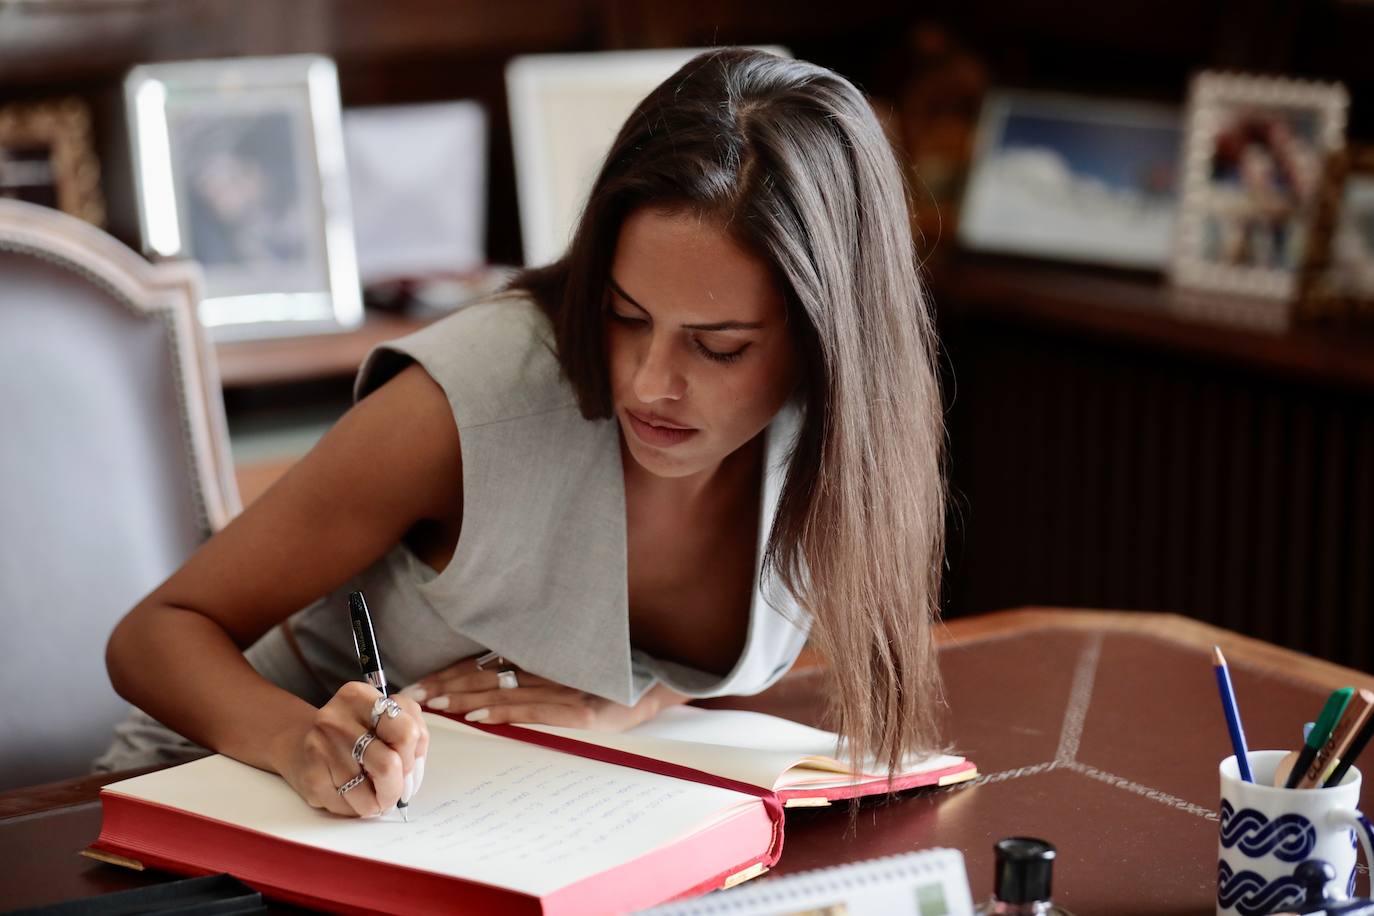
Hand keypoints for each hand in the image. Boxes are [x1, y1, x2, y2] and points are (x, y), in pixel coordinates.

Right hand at [275, 681, 428, 816]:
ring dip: (379, 801)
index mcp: (359, 696)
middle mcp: (336, 719)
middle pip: (389, 764)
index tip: (408, 763)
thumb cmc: (353, 732)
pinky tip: (354, 795)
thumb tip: (412, 777)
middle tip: (396, 788)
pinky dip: (359, 808)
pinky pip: (349, 807)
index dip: (413, 755)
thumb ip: (409, 734)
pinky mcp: (311, 777)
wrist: (298, 742)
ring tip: (374, 793)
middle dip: (398, 785)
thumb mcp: (384, 717)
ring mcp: (320, 749)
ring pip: (369, 794)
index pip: (406, 731)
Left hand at [401, 656, 661, 731]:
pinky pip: (534, 711)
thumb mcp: (568, 672)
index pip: (486, 664)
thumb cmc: (611, 681)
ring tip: (436, 707)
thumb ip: (532, 676)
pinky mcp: (581, 713)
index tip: (421, 684)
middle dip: (448, 685)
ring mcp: (565, 691)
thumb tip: (486, 681)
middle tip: (414, 696)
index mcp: (542, 659)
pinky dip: (503, 712)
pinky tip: (477, 716)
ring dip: (465, 698)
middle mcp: (549, 670)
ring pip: (505, 691)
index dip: (452, 672)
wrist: (659, 688)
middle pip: (488, 674)